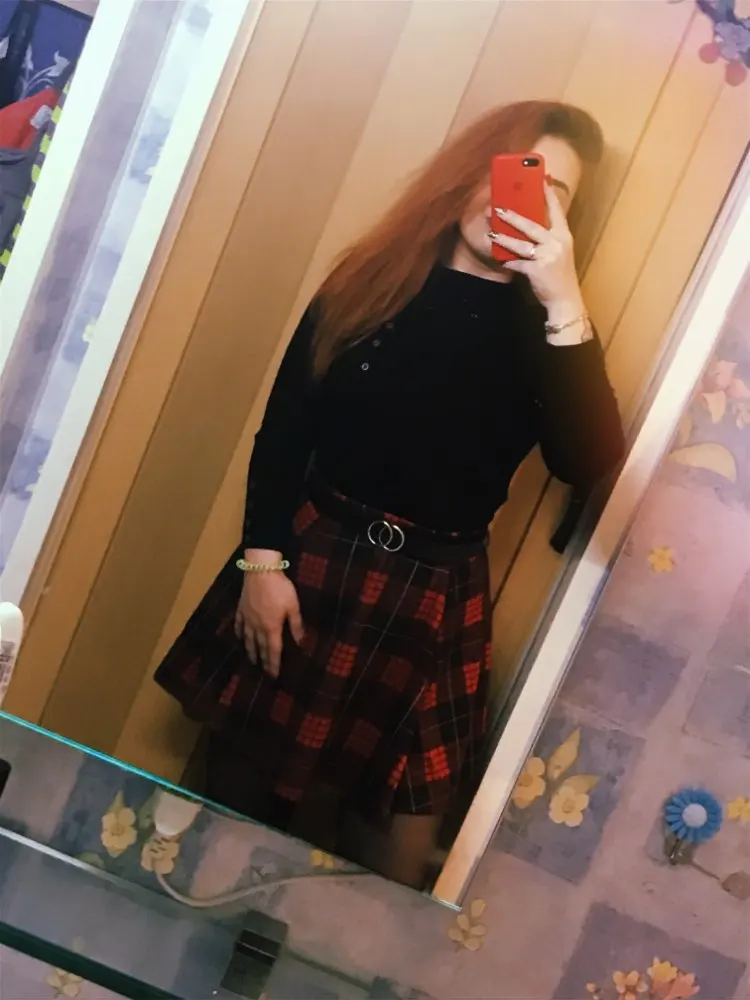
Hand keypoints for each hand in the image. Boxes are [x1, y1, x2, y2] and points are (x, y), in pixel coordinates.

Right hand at [234, 550, 303, 677]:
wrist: (261, 570)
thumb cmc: (280, 587)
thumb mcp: (293, 605)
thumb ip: (296, 624)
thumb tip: (300, 641)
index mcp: (272, 627)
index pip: (274, 650)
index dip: (274, 664)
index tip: (273, 675)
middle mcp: (258, 626)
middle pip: (260, 647)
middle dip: (262, 660)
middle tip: (263, 672)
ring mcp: (247, 618)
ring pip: (248, 639)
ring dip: (250, 650)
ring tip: (251, 660)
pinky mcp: (241, 608)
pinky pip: (238, 624)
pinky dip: (238, 633)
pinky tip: (239, 637)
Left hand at [489, 184, 584, 321]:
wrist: (565, 299)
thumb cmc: (560, 275)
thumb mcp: (559, 252)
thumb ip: (548, 238)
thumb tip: (529, 225)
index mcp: (563, 236)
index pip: (556, 211)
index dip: (548, 195)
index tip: (541, 179)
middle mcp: (556, 243)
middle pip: (532, 225)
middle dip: (514, 216)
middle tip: (499, 208)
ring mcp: (547, 257)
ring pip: (521, 244)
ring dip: (505, 238)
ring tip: (492, 232)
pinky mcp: (537, 270)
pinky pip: (518, 263)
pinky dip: (508, 261)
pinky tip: (500, 259)